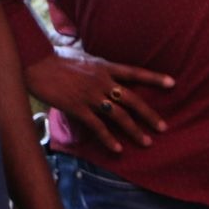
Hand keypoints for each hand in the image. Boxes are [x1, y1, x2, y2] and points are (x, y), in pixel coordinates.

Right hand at [25, 46, 173, 152]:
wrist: (35, 63)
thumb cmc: (57, 60)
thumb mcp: (84, 59)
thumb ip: (99, 69)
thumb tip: (108, 76)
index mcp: (105, 67)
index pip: (135, 72)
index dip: (155, 78)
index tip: (173, 84)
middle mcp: (102, 81)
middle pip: (133, 100)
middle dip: (149, 115)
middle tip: (163, 127)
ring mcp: (91, 95)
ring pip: (119, 116)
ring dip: (134, 130)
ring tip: (146, 142)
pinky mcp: (78, 107)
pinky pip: (98, 126)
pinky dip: (109, 139)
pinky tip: (118, 149)